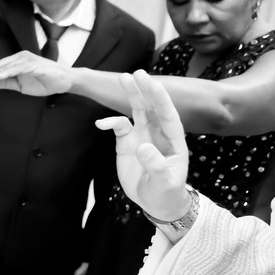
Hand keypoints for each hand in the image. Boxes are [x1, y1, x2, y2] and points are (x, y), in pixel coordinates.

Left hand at [0, 51, 72, 94]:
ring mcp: (27, 60)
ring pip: (5, 67)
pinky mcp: (35, 64)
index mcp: (15, 62)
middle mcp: (20, 58)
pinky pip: (19, 68)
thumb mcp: (20, 85)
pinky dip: (8, 71)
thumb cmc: (43, 81)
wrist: (65, 81)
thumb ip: (5, 83)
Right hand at [95, 71, 190, 222]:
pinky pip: (118, 127)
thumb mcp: (165, 183)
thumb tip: (142, 146)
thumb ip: (156, 165)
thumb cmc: (166, 193)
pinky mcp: (127, 143)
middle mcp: (158, 134)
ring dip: (131, 95)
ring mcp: (142, 136)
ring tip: (123, 77)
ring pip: (137, 111)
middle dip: (146, 90)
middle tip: (137, 73)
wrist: (155, 202)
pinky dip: (110, 123)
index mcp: (174, 141)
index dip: (161, 100)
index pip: (168, 116)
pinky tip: (100, 124)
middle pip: (152, 107)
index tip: (153, 84)